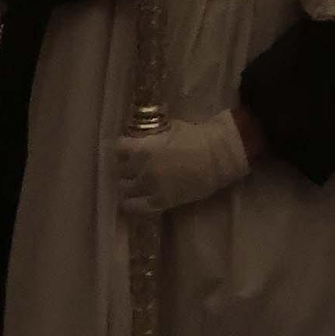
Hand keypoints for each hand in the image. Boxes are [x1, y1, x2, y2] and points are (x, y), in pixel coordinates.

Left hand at [115, 109, 250, 216]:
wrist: (216, 157)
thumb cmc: (196, 137)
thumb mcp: (170, 128)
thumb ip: (152, 135)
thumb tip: (141, 137)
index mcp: (144, 147)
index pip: (118, 148)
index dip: (122, 148)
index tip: (126, 149)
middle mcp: (142, 169)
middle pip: (119, 170)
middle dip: (125, 168)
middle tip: (132, 167)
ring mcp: (149, 187)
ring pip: (123, 190)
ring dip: (127, 185)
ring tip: (134, 183)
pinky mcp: (159, 203)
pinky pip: (134, 207)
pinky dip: (131, 204)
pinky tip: (134, 199)